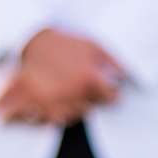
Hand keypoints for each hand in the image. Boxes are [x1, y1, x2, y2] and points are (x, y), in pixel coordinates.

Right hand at [0, 28, 122, 126]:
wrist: (32, 38)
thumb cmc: (65, 43)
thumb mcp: (93, 46)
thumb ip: (114, 62)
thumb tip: (125, 77)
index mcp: (89, 78)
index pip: (112, 98)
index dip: (110, 93)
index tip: (105, 89)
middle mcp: (72, 93)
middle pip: (90, 109)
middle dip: (89, 100)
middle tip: (82, 89)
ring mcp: (52, 101)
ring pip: (71, 116)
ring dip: (72, 108)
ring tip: (67, 93)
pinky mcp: (36, 104)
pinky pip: (49, 119)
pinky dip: (52, 113)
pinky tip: (53, 101)